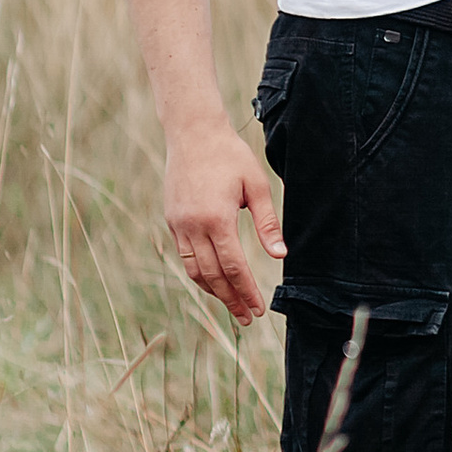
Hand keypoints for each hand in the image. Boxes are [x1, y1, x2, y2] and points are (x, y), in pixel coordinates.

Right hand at [165, 118, 286, 324]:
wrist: (192, 133)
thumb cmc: (230, 155)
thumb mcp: (255, 185)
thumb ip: (267, 223)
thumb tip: (280, 255)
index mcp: (217, 219)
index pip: (234, 267)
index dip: (247, 292)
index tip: (258, 309)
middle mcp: (193, 227)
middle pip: (213, 276)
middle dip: (230, 300)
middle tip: (246, 318)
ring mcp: (179, 225)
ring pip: (194, 270)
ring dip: (212, 291)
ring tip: (231, 305)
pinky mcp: (172, 220)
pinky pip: (184, 256)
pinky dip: (198, 273)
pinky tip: (212, 280)